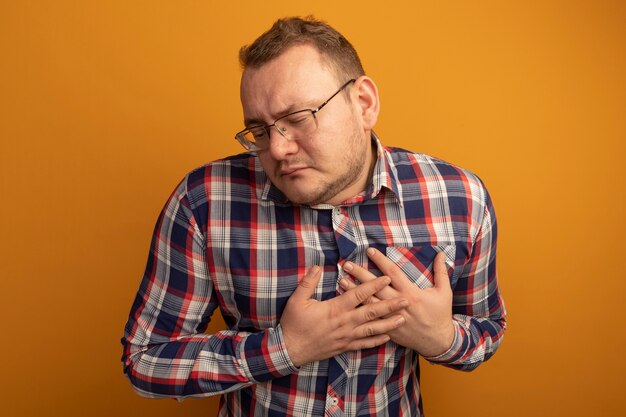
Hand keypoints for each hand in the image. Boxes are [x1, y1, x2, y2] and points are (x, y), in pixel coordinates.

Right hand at [280, 265, 408, 366]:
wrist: (290, 349)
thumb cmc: (293, 324)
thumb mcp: (297, 300)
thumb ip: (308, 282)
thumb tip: (317, 266)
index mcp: (335, 309)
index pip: (358, 295)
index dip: (373, 285)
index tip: (387, 278)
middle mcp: (345, 323)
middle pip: (372, 312)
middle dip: (390, 305)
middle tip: (406, 300)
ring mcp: (346, 336)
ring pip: (372, 329)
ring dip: (389, 323)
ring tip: (403, 318)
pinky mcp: (345, 346)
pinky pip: (365, 344)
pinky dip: (377, 340)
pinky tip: (388, 336)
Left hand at [340, 248, 454, 356]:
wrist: (437, 341)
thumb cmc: (441, 315)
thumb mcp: (444, 292)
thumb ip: (441, 272)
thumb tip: (441, 254)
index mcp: (411, 293)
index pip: (392, 273)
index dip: (380, 261)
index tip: (369, 251)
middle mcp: (398, 304)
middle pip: (375, 286)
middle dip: (361, 274)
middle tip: (347, 264)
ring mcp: (391, 317)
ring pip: (369, 302)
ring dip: (354, 291)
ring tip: (342, 280)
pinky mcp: (387, 328)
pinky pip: (369, 318)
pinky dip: (358, 310)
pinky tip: (347, 303)